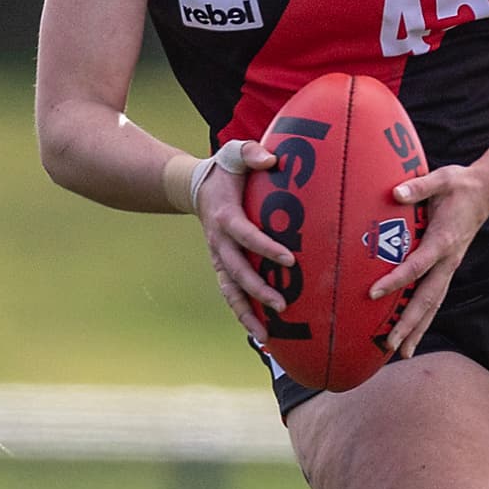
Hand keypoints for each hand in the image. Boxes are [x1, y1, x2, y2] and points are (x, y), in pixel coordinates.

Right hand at [193, 141, 294, 339]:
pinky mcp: (223, 267)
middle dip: (258, 290)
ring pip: (230, 291)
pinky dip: (243, 315)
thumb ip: (252, 153)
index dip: (265, 248)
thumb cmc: (226, 170)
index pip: (246, 235)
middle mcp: (218, 242)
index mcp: (225, 217)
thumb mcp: (236, 153)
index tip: (290, 259)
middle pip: (237, 271)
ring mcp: (219, 258)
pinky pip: (232, 294)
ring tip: (267, 335)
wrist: (198, 187)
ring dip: (247, 313)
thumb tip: (271, 159)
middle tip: (283, 304)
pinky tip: (262, 334)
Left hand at [369, 164, 488, 357]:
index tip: (373, 292)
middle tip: (390, 343)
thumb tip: (395, 192)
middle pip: (428, 299)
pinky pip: (435, 298)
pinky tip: (412, 333)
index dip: (396, 280)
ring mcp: (449, 267)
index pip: (417, 266)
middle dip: (409, 323)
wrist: (486, 191)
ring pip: (433, 305)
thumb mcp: (441, 179)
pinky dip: (423, 318)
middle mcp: (448, 260)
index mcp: (444, 240)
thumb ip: (418, 187)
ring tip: (401, 352)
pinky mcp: (447, 269)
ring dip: (418, 329)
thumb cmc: (459, 184)